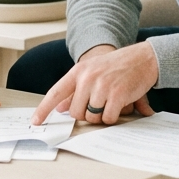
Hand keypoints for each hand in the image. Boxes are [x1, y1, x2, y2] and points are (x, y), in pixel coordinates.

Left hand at [31, 41, 157, 125]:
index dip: (44, 108)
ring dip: (101, 115)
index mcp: (78, 71)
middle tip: (99, 104)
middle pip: (76, 112)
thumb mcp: (92, 71)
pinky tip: (120, 105)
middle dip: (86, 114)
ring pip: (92, 117)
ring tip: (111, 101)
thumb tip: (60, 107)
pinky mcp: (116, 94)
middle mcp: (87, 78)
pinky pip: (108, 118)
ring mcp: (101, 86)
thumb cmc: (116, 66)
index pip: (56, 92)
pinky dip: (113, 116)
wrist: (143, 58)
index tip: (35, 121)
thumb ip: (75, 89)